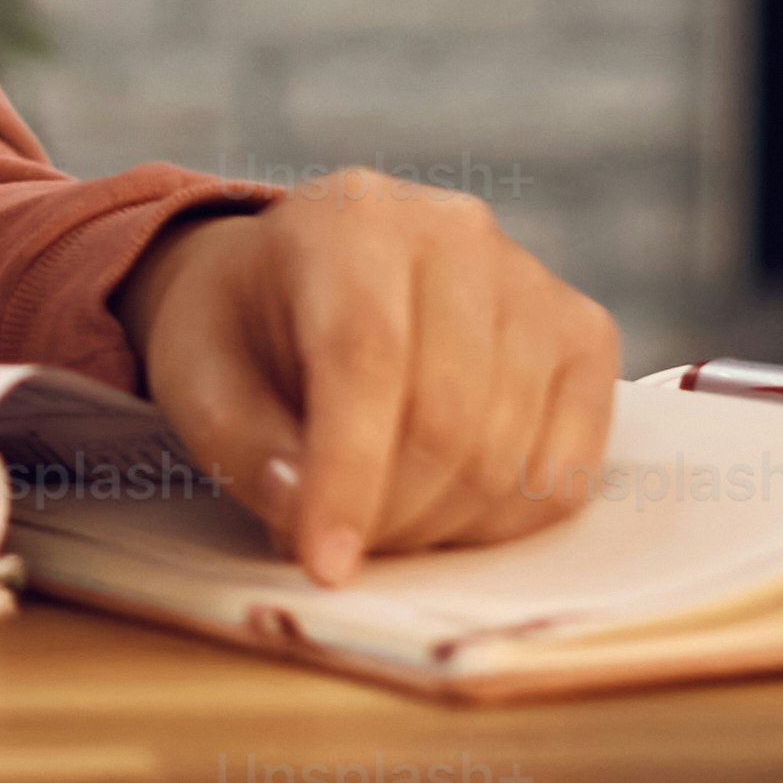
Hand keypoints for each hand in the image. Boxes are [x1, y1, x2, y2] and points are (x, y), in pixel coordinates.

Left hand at [118, 170, 617, 587]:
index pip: (366, 358)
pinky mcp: (584, 337)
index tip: (323, 563)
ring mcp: (534, 282)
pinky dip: (504, 521)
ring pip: (509, 456)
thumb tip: (307, 515)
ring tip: (380, 516)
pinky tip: (445, 506)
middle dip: (390, 515)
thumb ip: (242, 448)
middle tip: (338, 546)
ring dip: (440, 526)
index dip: (348, 477)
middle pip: (448, 418)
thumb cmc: (244, 329)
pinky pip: (567, 471)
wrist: (302, 276)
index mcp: (351, 219)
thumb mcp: (198, 377)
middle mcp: (456, 233)